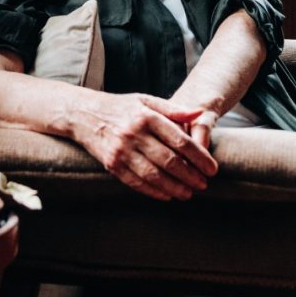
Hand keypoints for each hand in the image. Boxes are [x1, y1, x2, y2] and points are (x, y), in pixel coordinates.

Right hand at [70, 92, 217, 200]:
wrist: (83, 114)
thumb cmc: (121, 107)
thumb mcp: (146, 101)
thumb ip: (174, 109)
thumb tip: (200, 113)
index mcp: (146, 116)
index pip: (180, 140)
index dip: (199, 157)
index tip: (212, 168)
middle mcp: (134, 134)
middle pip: (169, 161)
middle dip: (190, 176)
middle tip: (204, 184)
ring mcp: (121, 151)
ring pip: (154, 175)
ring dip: (175, 187)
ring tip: (189, 193)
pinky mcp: (111, 164)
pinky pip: (136, 182)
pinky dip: (154, 192)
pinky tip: (167, 195)